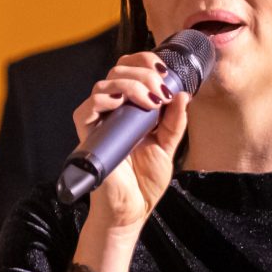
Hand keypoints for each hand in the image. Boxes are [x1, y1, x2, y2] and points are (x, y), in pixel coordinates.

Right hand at [73, 53, 188, 238]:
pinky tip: (126, 104)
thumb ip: (174, 121)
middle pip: (118, 70)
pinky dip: (107, 98)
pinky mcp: (89, 135)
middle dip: (144, 73)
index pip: (129, 70)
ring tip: (152, 100)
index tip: (165, 71)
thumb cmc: (145, 181)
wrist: (132, 209)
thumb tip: (183, 93)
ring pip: (105, 83)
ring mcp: (99, 121)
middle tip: (162, 90)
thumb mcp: (168, 145)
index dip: (144, 61)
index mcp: (130, 108)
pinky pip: (88, 106)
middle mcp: (112, 111)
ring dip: (132, 84)